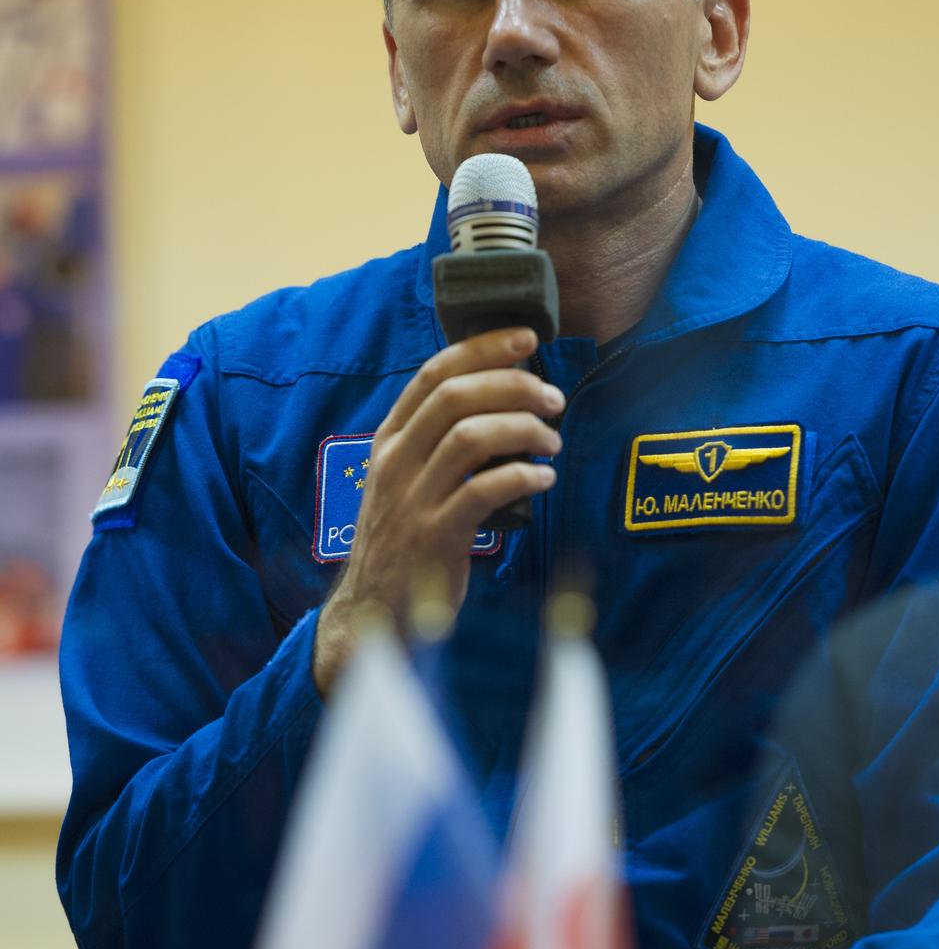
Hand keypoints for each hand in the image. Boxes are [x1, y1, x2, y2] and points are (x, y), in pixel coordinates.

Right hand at [312, 327, 563, 695]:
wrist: (376, 610)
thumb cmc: (406, 537)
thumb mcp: (406, 479)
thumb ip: (439, 439)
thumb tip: (504, 396)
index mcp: (389, 440)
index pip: (433, 373)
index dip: (483, 348)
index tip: (526, 338)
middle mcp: (395, 462)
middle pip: (456, 396)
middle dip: (513, 386)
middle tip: (552, 398)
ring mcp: (411, 499)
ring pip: (472, 437)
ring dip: (524, 430)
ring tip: (552, 440)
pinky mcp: (434, 536)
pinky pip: (485, 491)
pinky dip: (523, 477)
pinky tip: (543, 479)